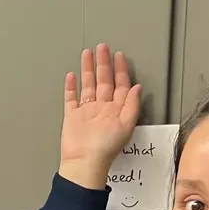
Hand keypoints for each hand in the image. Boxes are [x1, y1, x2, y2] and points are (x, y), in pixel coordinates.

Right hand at [59, 43, 141, 189]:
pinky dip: (70, 87)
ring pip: (87, 85)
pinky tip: (71, 76)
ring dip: (88, 69)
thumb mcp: (126, 125)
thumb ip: (132, 105)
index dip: (120, 70)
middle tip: (103, 47)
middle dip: (103, 63)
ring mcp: (86, 112)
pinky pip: (71, 99)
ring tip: (87, 54)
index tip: (119, 55)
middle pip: (103, 81)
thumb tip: (137, 87)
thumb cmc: (105, 148)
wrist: (84, 162)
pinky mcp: (72, 117)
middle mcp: (102, 108)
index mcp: (116, 110)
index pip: (120, 85)